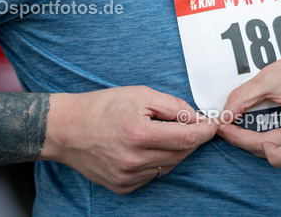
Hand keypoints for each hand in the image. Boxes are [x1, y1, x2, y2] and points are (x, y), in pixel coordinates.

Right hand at [45, 86, 217, 193]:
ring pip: (169, 165)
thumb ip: (172, 106)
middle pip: (181, 153)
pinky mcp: (123, 186)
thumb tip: (197, 117)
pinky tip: (144, 147)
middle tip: (185, 122)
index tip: (215, 124)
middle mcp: (133, 160)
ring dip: (173, 150)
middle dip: (190, 137)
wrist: (66, 129)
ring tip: (157, 132)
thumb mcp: (139, 95)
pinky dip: (156, 161)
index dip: (206, 130)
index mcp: (139, 133)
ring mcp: (127, 176)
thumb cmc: (101, 107)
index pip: (187, 137)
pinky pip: (153, 175)